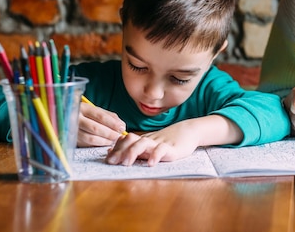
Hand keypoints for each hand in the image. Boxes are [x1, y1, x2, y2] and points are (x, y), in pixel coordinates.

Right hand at [77, 102, 126, 146]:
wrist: (67, 118)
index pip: (100, 116)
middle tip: (118, 136)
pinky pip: (87, 145)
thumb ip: (110, 117)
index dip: (112, 123)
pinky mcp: (72, 140)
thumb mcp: (97, 111)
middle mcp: (75, 119)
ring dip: (104, 141)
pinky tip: (104, 143)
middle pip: (95, 128)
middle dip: (109, 134)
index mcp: (83, 108)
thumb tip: (121, 126)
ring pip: (90, 138)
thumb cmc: (86, 115)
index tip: (121, 128)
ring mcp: (72, 130)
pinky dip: (98, 145)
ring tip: (112, 141)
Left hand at [105, 115, 242, 165]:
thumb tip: (110, 153)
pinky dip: (155, 156)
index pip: (125, 141)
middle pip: (131, 141)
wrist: (188, 131)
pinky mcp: (171, 148)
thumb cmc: (168, 140)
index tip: (106, 159)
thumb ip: (132, 149)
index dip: (115, 149)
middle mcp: (148, 140)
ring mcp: (159, 143)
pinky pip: (162, 150)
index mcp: (142, 140)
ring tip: (126, 163)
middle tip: (111, 162)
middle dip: (120, 151)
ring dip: (133, 152)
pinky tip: (151, 163)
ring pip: (143, 144)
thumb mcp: (149, 145)